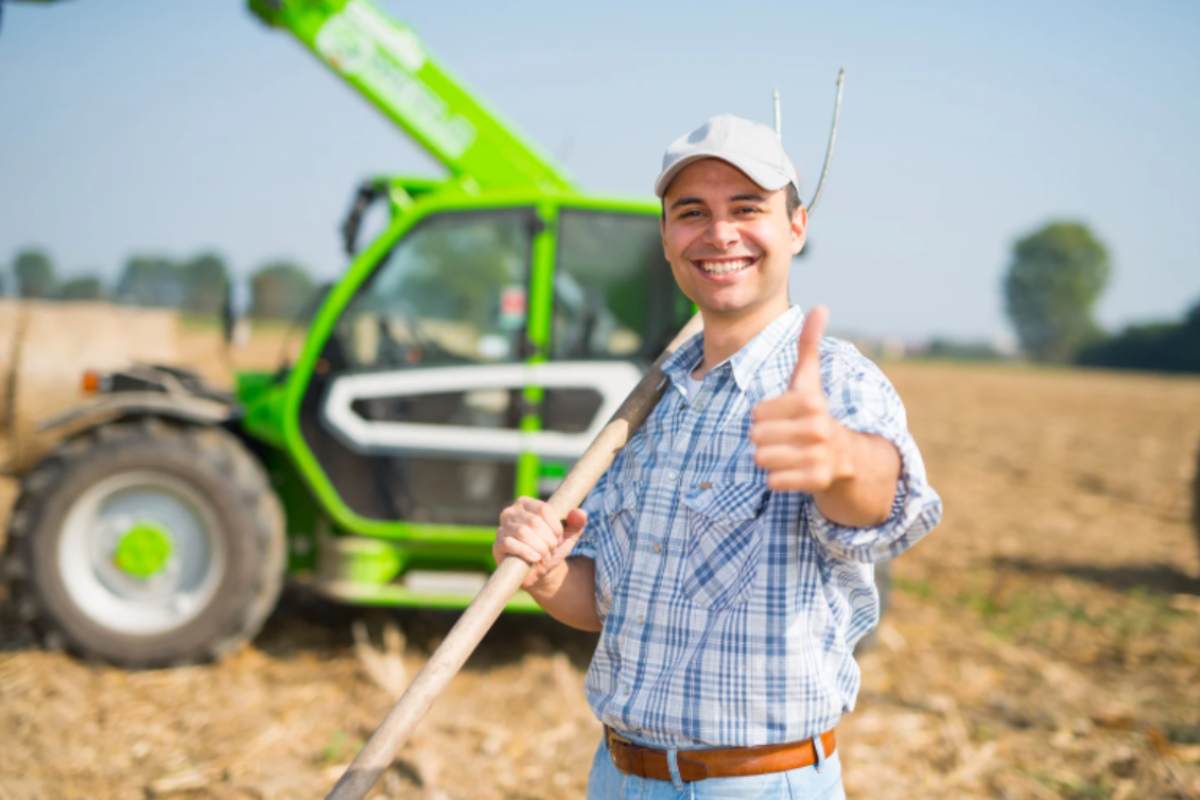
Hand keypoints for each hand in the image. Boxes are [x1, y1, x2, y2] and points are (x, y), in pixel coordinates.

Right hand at [494, 497, 587, 589]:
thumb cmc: (552, 548)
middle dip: (548, 539)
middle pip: (534, 521)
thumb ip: (576, 522)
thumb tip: (580, 513)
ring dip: (539, 547)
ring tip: (545, 555)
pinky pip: (510, 544)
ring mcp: (502, 528)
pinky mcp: (498, 545)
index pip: (543, 509)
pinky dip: (526, 552)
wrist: (540, 571)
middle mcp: (511, 512)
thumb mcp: (568, 535)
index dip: (555, 526)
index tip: (559, 538)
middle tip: (552, 549)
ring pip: (523, 532)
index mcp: (526, 504)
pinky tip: (536, 559)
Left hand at [750, 306, 852, 491]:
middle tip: (784, 437)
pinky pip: (774, 481)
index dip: (764, 416)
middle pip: (756, 437)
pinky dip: (778, 478)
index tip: (784, 417)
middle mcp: (818, 427)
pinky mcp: (818, 479)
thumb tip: (820, 306)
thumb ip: (809, 344)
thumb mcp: (809, 380)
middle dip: (764, 439)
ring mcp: (820, 455)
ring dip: (769, 459)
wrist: (849, 456)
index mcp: (810, 402)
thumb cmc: (816, 413)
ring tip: (788, 453)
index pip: (756, 413)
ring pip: (762, 459)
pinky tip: (794, 470)